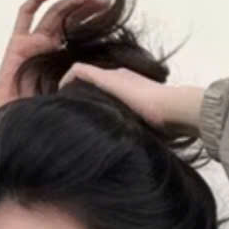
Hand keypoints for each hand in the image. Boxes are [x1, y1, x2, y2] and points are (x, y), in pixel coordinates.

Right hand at [0, 0, 110, 110]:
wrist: (10, 115)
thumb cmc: (34, 108)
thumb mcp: (65, 91)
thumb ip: (78, 79)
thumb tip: (102, 74)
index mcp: (58, 55)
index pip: (78, 31)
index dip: (94, 21)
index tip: (111, 14)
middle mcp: (46, 45)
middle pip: (69, 19)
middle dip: (88, 9)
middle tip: (105, 2)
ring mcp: (32, 41)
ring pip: (54, 13)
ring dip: (72, 2)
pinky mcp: (17, 41)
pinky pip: (25, 14)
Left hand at [57, 63, 204, 132]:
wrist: (169, 108)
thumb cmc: (162, 125)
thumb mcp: (143, 128)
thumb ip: (132, 133)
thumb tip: (126, 157)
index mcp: (128, 89)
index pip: (104, 90)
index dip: (90, 100)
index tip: (80, 116)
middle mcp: (118, 78)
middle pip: (92, 83)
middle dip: (78, 95)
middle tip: (66, 111)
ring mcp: (112, 75)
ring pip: (83, 76)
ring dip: (71, 90)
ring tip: (60, 105)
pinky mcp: (104, 76)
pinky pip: (77, 71)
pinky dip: (66, 80)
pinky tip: (59, 95)